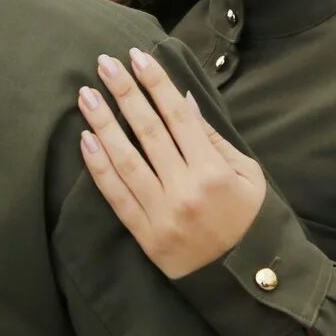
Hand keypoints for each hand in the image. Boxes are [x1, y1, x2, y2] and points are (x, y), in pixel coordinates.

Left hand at [77, 48, 265, 278]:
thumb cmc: (249, 219)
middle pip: (148, 131)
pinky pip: (117, 197)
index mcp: (213, 171)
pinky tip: (86, 141)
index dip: (156, 84)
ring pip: (126, 161)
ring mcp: (162, 214)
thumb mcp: (247, 174)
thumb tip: (183, 101)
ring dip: (103, 124)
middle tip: (104, 63)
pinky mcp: (145, 235)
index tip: (137, 57)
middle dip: (125, 93)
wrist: (244, 279)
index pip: (178, 117)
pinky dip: (99, 168)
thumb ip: (213, 138)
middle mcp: (185, 189)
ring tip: (86, 95)